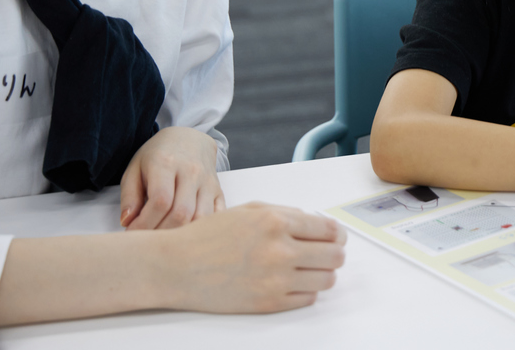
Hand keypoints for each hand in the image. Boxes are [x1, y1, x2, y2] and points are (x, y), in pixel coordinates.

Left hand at [120, 126, 223, 229]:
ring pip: (200, 218)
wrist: (189, 138)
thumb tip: (127, 222)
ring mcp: (208, 181)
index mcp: (166, 163)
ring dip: (181, 235)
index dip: (145, 223)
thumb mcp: (135, 168)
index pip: (160, 201)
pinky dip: (202, 230)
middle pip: (181, 213)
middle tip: (148, 239)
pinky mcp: (218, 190)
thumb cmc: (158, 155)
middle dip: (162, 233)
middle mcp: (191, 171)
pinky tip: (185, 232)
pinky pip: (216, 216)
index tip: (133, 232)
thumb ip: (129, 195)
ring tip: (164, 237)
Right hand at [156, 202, 347, 312]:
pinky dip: (306, 291)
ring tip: (308, 269)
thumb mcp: (250, 210)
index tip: (335, 237)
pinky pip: (308, 299)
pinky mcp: (269, 303)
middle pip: (335, 256)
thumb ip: (287, 214)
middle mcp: (280, 249)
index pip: (329, 229)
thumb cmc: (209, 236)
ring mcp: (276, 279)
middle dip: (334, 253)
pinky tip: (291, 282)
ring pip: (326, 279)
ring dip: (323, 273)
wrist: (178, 266)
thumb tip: (320, 224)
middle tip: (326, 253)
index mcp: (276, 221)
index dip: (336, 234)